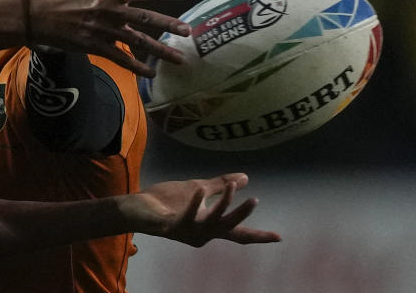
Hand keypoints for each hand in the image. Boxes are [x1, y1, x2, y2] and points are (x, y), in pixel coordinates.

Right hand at [23, 0, 190, 75]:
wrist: (36, 15)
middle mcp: (109, 10)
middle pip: (145, 18)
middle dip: (169, 25)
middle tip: (188, 31)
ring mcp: (103, 30)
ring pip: (138, 42)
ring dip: (160, 51)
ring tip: (179, 58)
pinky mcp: (95, 46)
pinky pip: (120, 58)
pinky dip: (137, 67)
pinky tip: (151, 74)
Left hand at [127, 173, 280, 245]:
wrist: (136, 207)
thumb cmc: (165, 201)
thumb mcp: (197, 190)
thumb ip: (220, 186)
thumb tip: (245, 177)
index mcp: (209, 226)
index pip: (237, 231)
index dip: (258, 235)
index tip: (280, 238)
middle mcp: (201, 234)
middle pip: (228, 228)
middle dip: (242, 216)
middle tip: (256, 200)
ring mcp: (187, 232)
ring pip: (211, 223)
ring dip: (222, 205)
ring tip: (230, 187)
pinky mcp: (171, 227)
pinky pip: (187, 216)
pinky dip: (195, 203)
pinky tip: (200, 190)